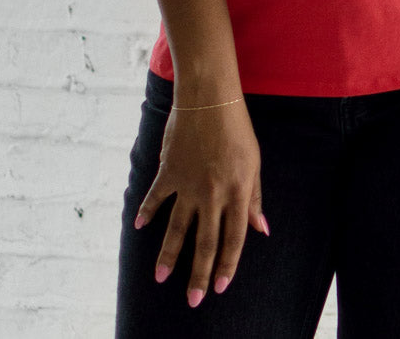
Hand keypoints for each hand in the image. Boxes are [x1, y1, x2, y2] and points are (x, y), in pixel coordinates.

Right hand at [135, 100, 268, 304]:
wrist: (209, 97)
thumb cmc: (237, 128)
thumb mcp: (254, 163)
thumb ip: (255, 198)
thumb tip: (261, 229)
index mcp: (237, 192)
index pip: (234, 239)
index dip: (228, 266)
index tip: (221, 287)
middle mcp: (213, 194)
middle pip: (206, 243)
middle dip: (199, 275)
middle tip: (193, 300)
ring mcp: (188, 184)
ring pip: (177, 229)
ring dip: (169, 256)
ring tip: (161, 279)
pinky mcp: (169, 171)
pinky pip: (156, 197)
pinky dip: (146, 211)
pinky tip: (138, 227)